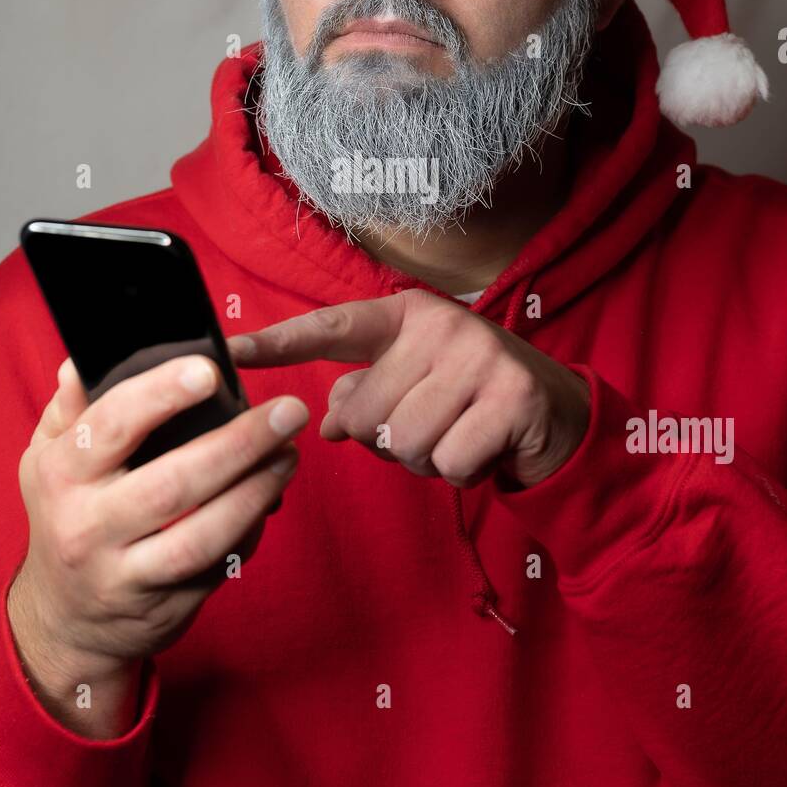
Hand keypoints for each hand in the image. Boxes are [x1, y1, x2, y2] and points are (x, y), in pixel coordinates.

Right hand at [12, 354, 307, 679]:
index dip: (161, 395)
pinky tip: (271, 495)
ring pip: (202, 536)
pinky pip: (218, 565)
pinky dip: (250, 529)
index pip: (112, 426)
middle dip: (237, 444)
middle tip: (288, 410)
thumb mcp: (48, 459)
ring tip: (290, 453)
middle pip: (171, 483)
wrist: (65, 622)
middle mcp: (88, 527)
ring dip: (256, 492)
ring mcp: (126, 574)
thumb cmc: (67, 515)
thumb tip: (85, 361)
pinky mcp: (165, 607)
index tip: (211, 371)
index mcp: (61, 475)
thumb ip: (73, 409)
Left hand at [228, 290, 589, 489]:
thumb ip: (364, 395)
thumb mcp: (413, 386)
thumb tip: (330, 423)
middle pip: (366, 414)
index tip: (229, 352)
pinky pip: (448, 461)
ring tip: (456, 436)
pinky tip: (484, 448)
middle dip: (387, 441)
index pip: (331, 328)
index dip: (278, 342)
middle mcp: (441, 325)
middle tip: (429, 428)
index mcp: (406, 315)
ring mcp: (479, 357)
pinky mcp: (512, 396)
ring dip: (425, 460)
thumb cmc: (468, 401)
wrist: (557, 414)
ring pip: (403, 443)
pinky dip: (460, 471)